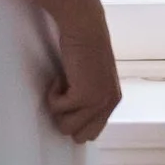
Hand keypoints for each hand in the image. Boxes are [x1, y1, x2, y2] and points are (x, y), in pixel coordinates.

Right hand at [44, 0, 120, 143]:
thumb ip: (90, 95)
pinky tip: (59, 78)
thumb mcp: (92, 77)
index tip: (68, 103)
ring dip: (57, 108)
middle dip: (66, 120)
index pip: (93, 132)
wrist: (84, 28)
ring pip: (66, 128)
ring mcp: (97, 102)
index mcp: (112, 100)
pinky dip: (52, 95)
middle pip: (80, 137)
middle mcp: (108, 104)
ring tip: (62, 86)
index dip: (76, 121)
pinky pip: (57, 109)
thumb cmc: (84, 46)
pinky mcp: (84, 97)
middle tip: (63, 96)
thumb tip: (73, 115)